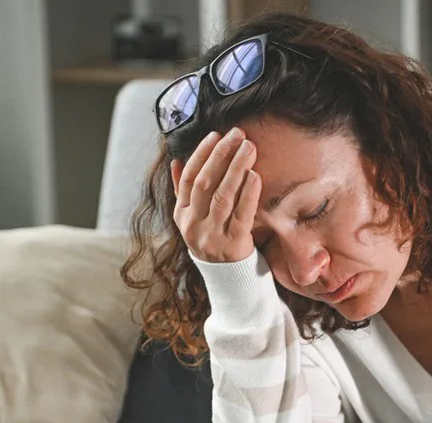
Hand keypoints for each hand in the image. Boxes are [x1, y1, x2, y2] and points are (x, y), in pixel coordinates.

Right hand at [170, 127, 261, 262]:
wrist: (228, 279)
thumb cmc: (213, 239)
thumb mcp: (192, 218)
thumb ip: (183, 191)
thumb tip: (176, 162)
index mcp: (181, 216)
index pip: (188, 179)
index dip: (201, 155)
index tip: (216, 135)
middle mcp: (193, 225)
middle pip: (205, 183)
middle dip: (222, 155)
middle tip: (238, 135)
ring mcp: (212, 236)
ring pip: (223, 196)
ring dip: (236, 168)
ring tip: (249, 148)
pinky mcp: (234, 245)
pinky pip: (241, 215)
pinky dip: (248, 193)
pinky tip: (255, 175)